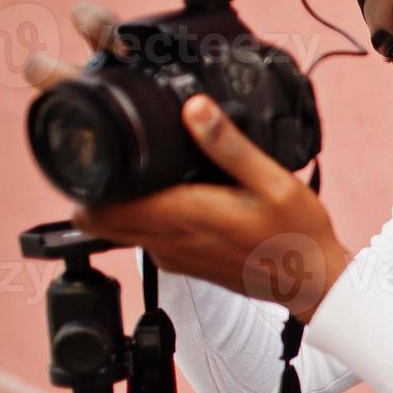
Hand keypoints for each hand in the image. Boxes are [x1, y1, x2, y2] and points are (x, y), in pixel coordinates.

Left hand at [23, 1, 350, 323]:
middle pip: (96, 215)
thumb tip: (194, 107)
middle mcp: (167, 241)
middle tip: (96, 142)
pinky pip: (144, 234)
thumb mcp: (274, 182)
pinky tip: (169, 190)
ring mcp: (172, 255)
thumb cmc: (297, 236)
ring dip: (115, 196)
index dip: (78, 178)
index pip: (97, 209)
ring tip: (130, 161)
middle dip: (88, 180)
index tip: (80, 142)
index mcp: (182, 217)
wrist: (314, 285)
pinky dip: (142, 212)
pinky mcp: (181, 261)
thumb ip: (230, 146)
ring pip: (118, 225)